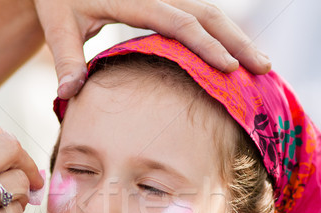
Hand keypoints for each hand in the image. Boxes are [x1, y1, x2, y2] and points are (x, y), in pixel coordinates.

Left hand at [34, 0, 270, 98]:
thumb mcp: (58, 24)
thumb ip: (66, 58)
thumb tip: (69, 94)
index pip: (177, 21)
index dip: (205, 44)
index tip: (228, 68)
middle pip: (206, 12)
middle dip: (236, 40)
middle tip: (263, 69)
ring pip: (209, 10)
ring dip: (235, 36)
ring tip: (259, 64)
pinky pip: (199, 14)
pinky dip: (220, 34)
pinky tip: (234, 53)